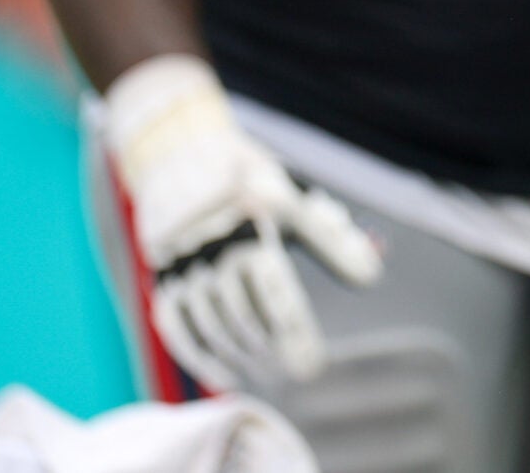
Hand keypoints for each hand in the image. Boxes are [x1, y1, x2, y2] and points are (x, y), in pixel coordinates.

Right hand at [104, 55, 383, 390]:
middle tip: (295, 374)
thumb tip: (370, 278)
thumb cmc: (251, 182)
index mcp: (252, 219)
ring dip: (239, 357)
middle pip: (242, 314)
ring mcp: (180, 261)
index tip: (314, 366)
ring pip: (210, 324)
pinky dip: (198, 356)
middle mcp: (211, 242)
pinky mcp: (159, 275)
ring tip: (267, 376)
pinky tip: (223, 376)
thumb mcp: (296, 200)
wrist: (180, 153)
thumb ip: (334, 239)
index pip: (276, 290)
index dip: (295, 332)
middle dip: (271, 351)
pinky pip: (176, 325)